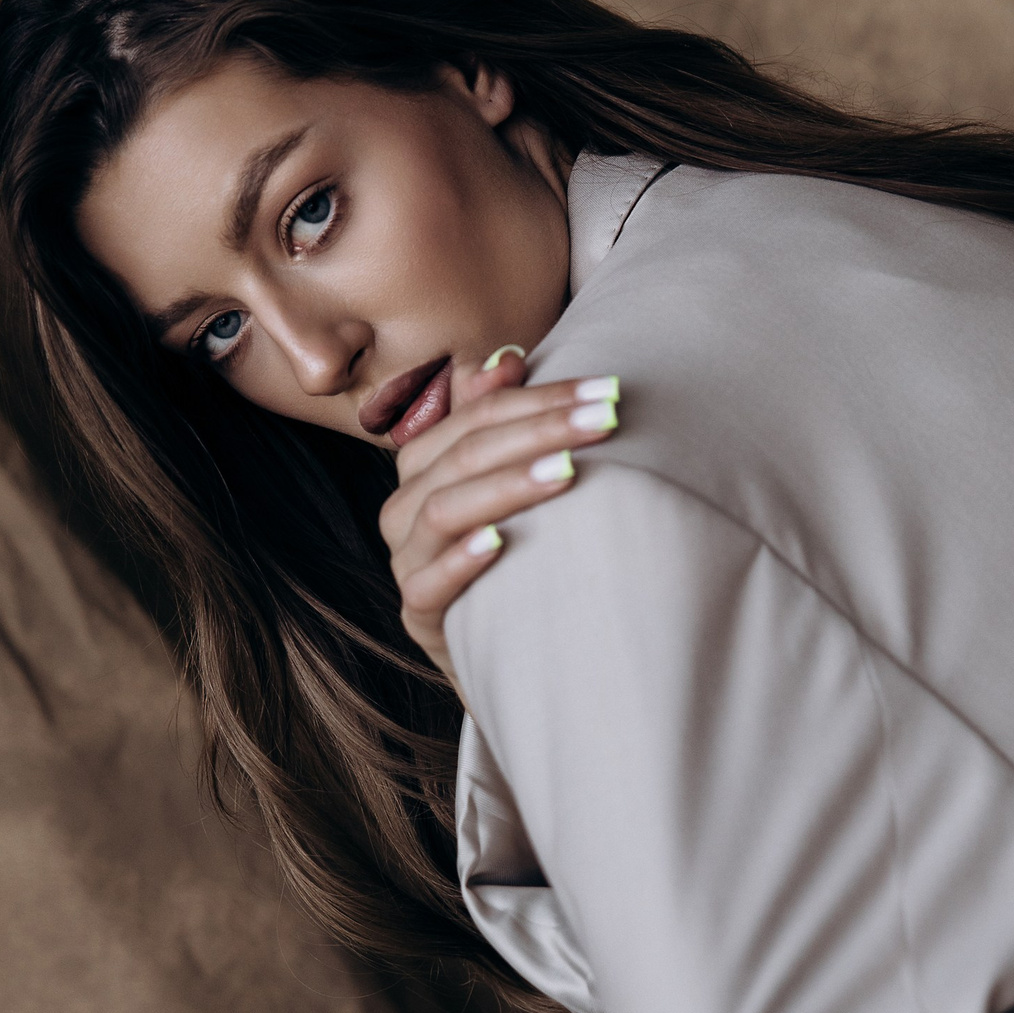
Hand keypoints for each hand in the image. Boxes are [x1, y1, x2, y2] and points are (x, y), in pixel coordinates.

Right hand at [380, 349, 619, 685]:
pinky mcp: (419, 618)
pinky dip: (462, 560)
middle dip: (540, 431)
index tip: (606, 391)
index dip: (542, 399)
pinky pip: (429, 584)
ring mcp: (408, 564)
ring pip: (444, 510)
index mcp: (425, 466)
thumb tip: (508, 358)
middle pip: (465, 455)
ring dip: (508, 486)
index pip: (479, 416)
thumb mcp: (512, 488)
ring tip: (568, 472)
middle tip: (605, 421)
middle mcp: (406, 510)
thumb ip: (499, 421)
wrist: (509, 654)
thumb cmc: (518, 559)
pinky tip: (501, 544)